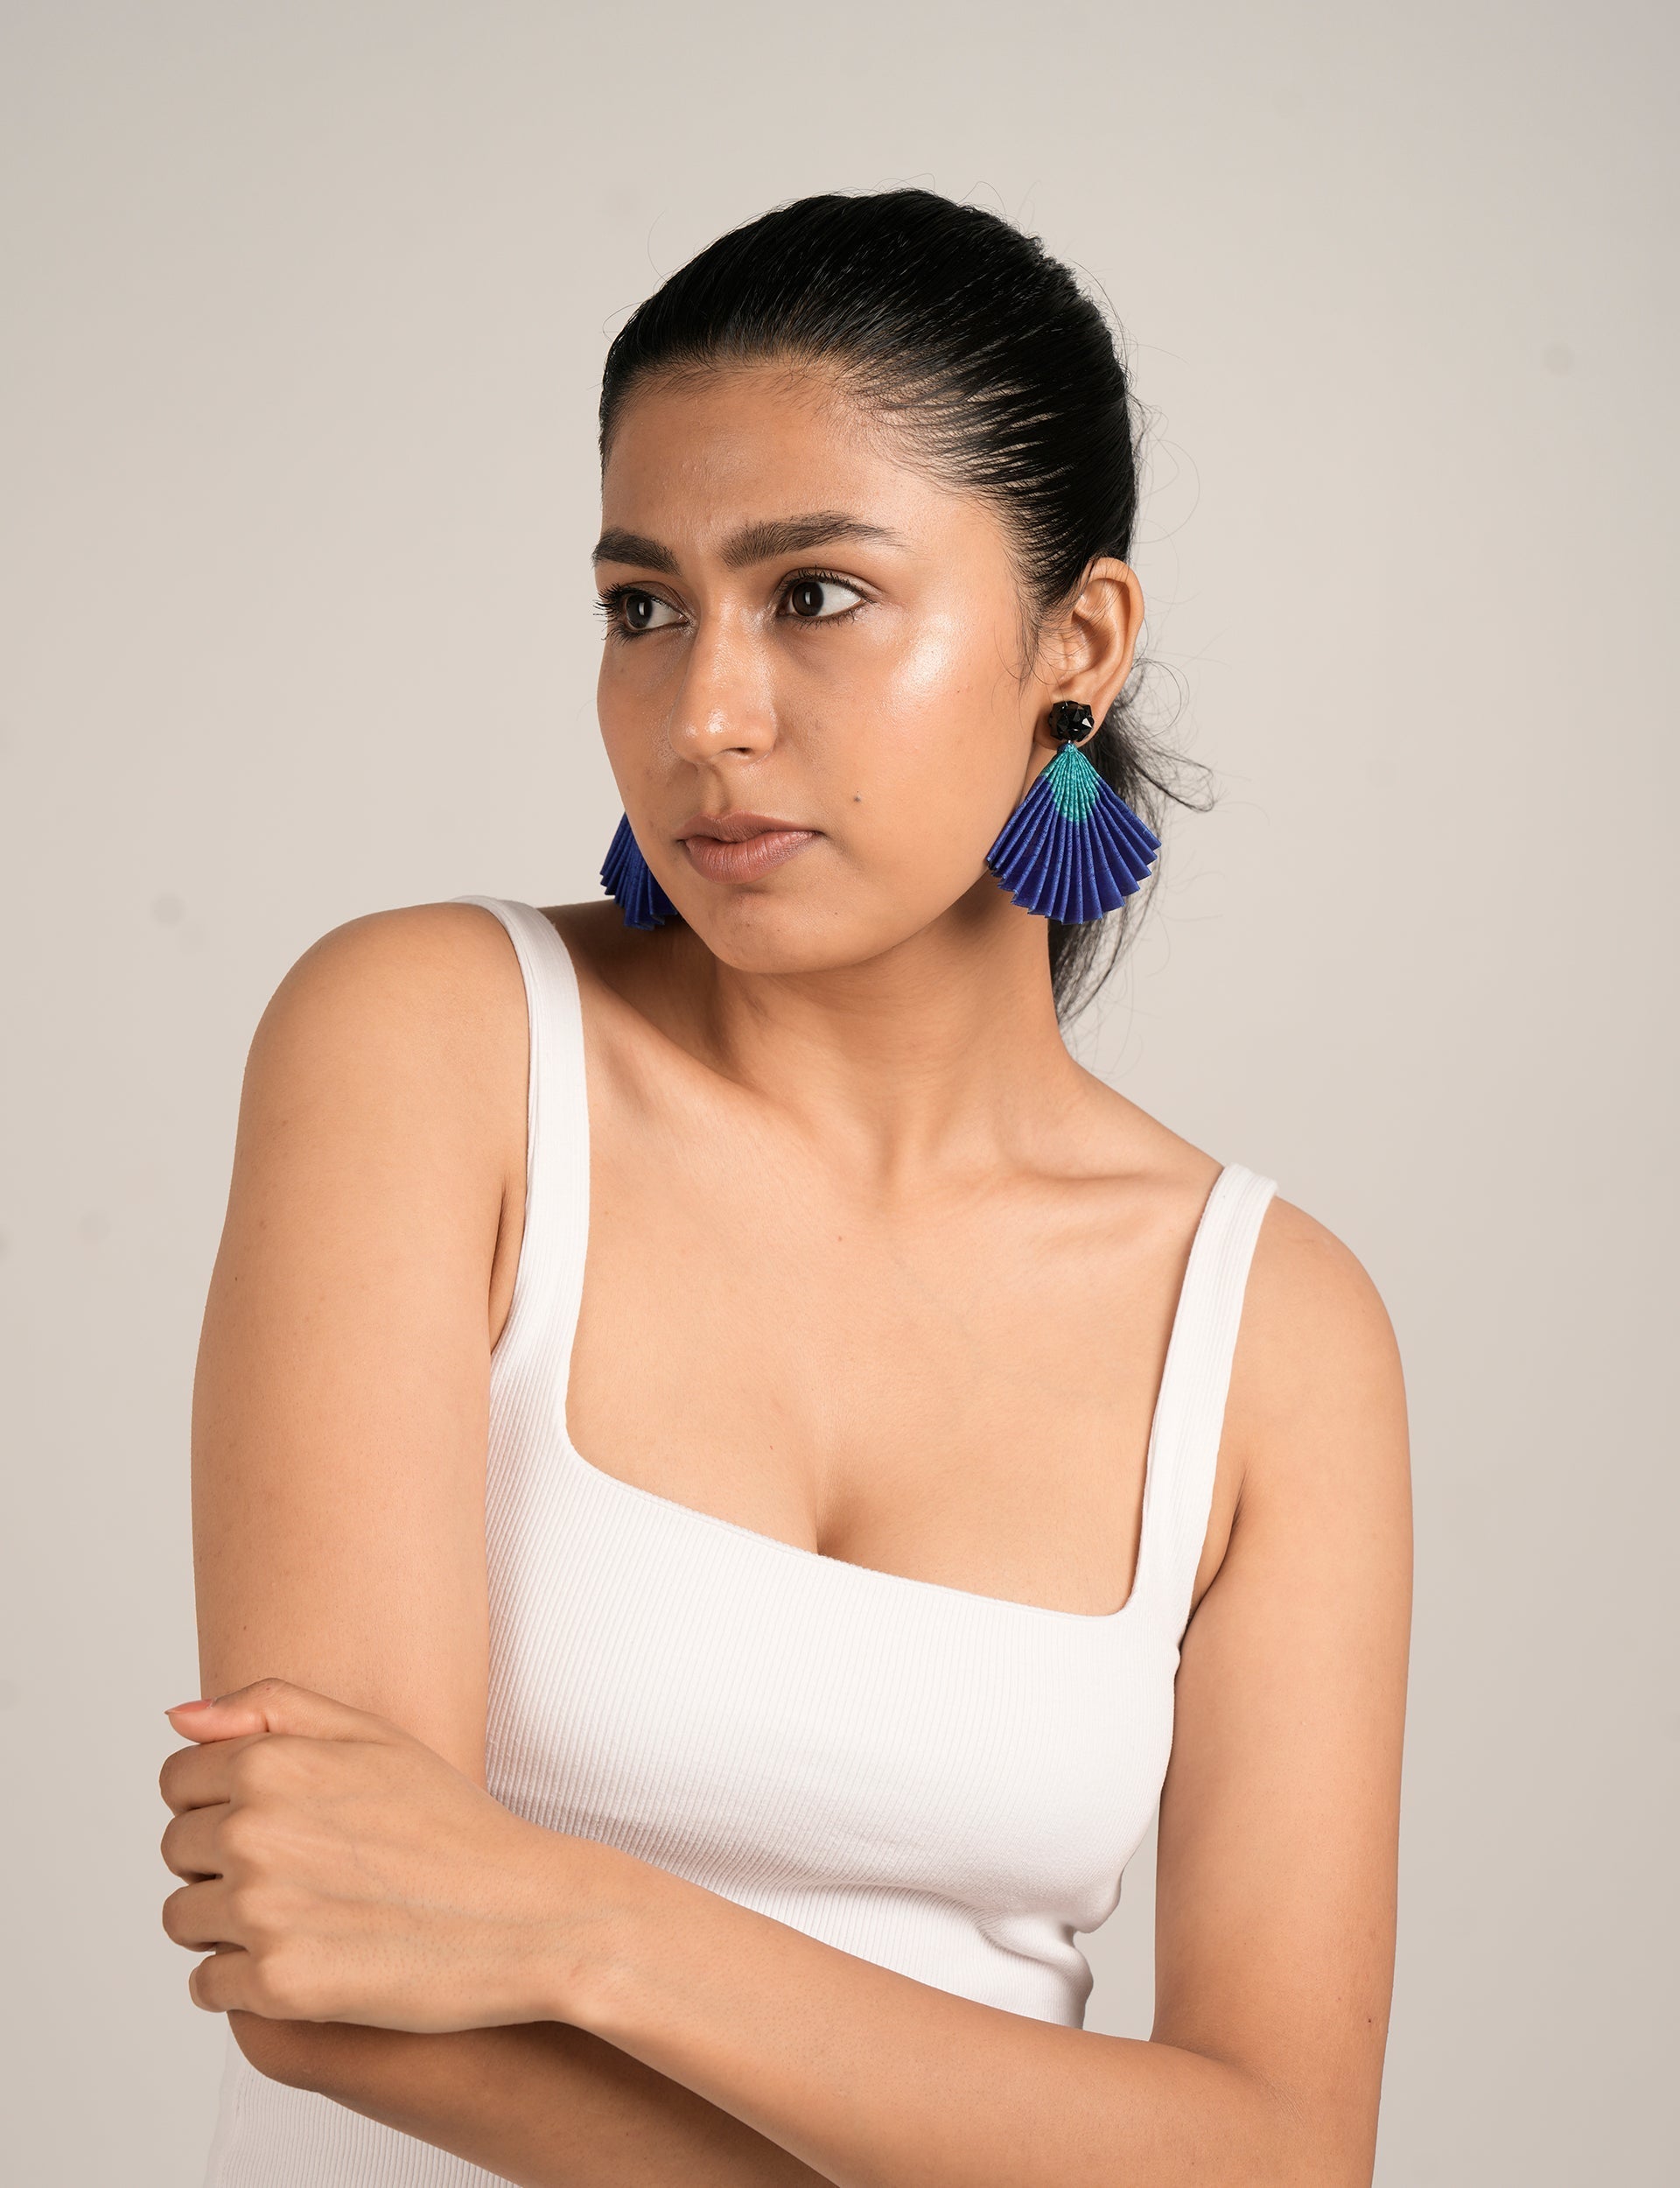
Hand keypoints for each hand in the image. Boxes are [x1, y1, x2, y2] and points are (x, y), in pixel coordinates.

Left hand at [158, 1679, 611, 2032]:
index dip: (218, 1799)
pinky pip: (207, 1986)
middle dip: (220, 1860)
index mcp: (270, 1764)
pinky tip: (301, 1961)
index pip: (177, 1779)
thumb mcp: (373, 1736)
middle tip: (297, 1872)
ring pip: (182, 1919)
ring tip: (297, 1916)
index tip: (271, 1819)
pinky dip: (241, 1981)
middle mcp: (254, 1833)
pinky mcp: (277, 1985)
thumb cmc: (452, 1822)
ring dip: (224, 1922)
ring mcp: (262, 1912)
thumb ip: (270, 1708)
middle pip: (176, 1850)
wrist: (525, 1915)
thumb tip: (176, 1718)